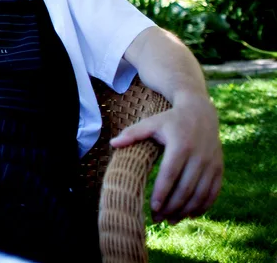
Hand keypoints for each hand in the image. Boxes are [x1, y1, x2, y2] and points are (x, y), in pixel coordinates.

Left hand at [110, 94, 222, 223]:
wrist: (201, 113)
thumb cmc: (170, 120)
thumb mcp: (151, 123)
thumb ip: (132, 133)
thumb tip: (113, 144)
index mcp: (180, 145)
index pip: (170, 174)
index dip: (162, 192)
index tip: (153, 207)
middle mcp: (199, 155)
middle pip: (186, 188)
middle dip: (172, 207)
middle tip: (158, 218)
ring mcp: (211, 163)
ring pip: (200, 194)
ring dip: (187, 210)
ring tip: (171, 220)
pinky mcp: (219, 168)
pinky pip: (213, 192)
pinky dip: (203, 206)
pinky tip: (190, 214)